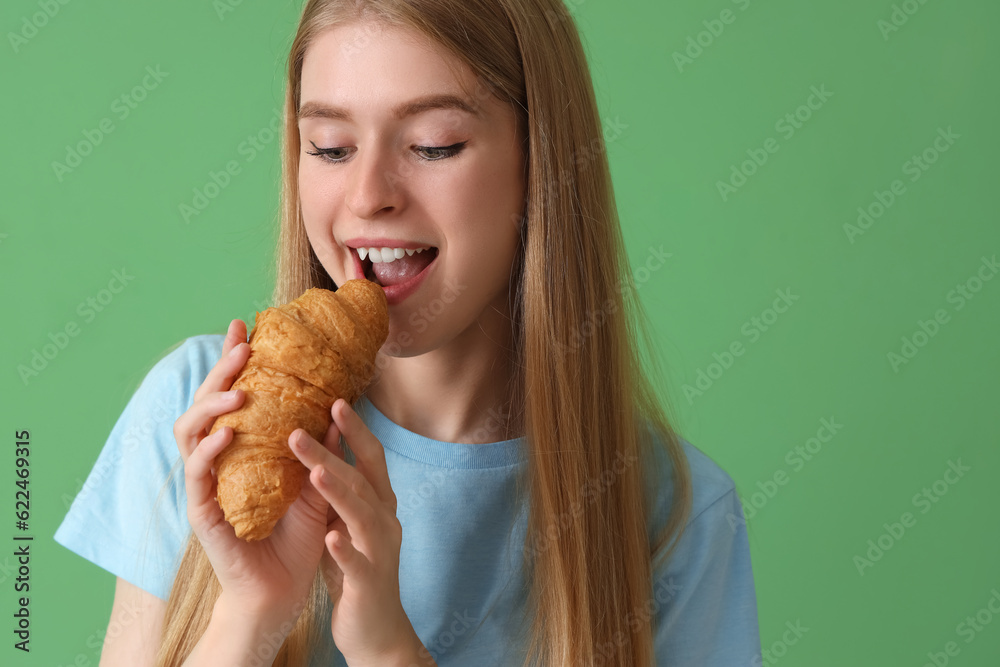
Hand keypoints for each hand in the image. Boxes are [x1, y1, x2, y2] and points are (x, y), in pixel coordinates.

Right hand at [173, 319, 339, 631]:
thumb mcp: (315, 481)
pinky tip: (226, 432)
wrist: (285, 589)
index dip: (234, 361)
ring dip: (211, 404)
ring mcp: (205, 486)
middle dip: (220, 369)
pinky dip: (210, 450)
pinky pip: (198, 475)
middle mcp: (217, 462)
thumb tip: (337, 403)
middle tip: (240, 342)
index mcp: (241, 450)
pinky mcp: (203, 514)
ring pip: (191, 432)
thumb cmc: (296, 535)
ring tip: (237, 386)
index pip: (232, 397)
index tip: (245, 325)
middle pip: (206, 404)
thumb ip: (318, 445)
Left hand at [289, 398, 427, 665]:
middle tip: (305, 424)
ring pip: (361, 514)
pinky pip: (357, 563)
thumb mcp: (347, 523)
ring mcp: (380, 551)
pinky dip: (344, 548)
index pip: (369, 458)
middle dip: (335, 450)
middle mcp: (385, 521)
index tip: (334, 400)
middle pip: (361, 478)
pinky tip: (328, 535)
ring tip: (314, 469)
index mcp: (379, 504)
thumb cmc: (357, 570)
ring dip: (339, 490)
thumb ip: (339, 491)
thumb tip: (319, 450)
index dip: (355, 429)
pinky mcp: (369, 583)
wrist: (377, 630)